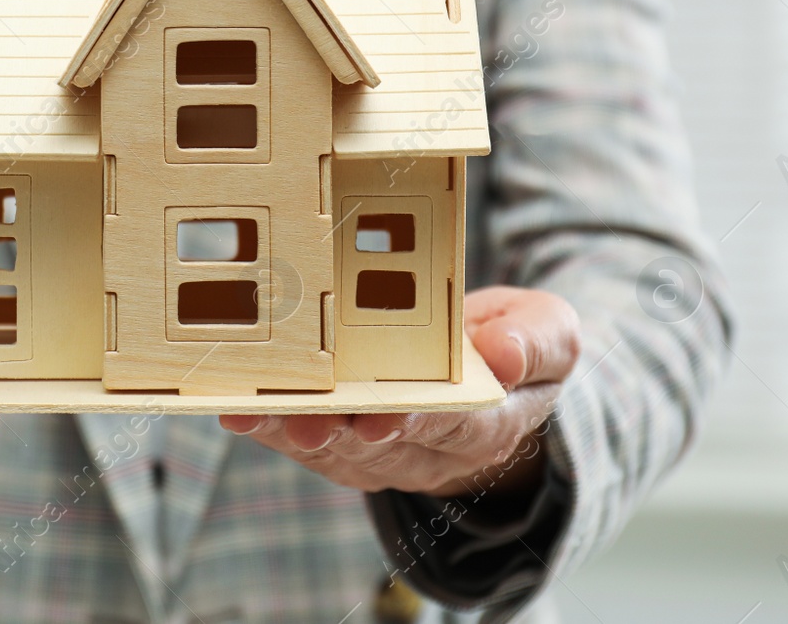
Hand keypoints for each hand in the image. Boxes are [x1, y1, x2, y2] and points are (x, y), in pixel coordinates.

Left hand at [219, 286, 579, 497]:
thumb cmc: (519, 347)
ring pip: (332, 450)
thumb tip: (504, 356)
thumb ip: (535, 344)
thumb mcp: (551, 335)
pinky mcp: (343, 442)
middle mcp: (429, 451)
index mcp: (486, 425)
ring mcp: (381, 452)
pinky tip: (236, 407)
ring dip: (290, 432)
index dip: (414, 424)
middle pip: (379, 447)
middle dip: (340, 432)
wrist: (491, 375)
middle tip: (307, 420)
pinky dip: (269, 425)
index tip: (382, 417)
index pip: (450, 430)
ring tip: (254, 413)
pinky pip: (303, 441)